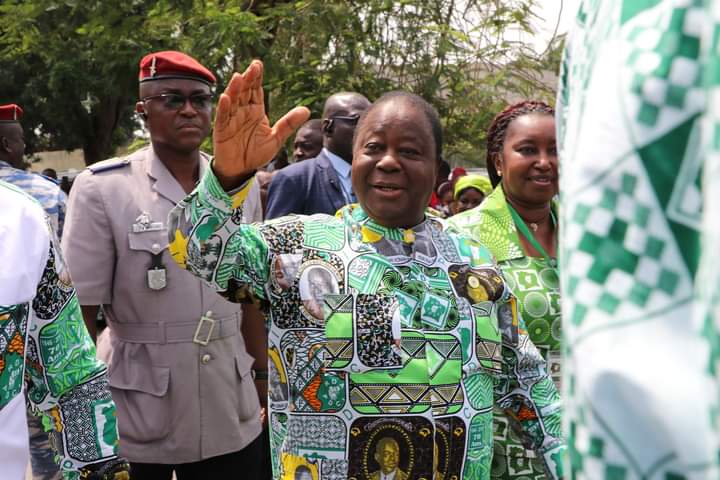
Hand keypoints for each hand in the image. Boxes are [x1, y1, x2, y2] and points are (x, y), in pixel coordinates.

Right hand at [213, 60, 309, 188]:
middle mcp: (242, 111)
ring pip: (232, 101)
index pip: (256, 90)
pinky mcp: (222, 130)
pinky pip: (222, 117)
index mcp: (255, 111)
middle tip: (253, 67)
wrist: (242, 170)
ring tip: (239, 77)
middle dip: (248, 79)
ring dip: (234, 89)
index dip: (256, 78)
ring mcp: (231, 119)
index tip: (258, 65)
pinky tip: (226, 98)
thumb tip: (306, 110)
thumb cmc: (257, 153)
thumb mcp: (276, 138)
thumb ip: (289, 123)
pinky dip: (223, 108)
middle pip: (244, 92)